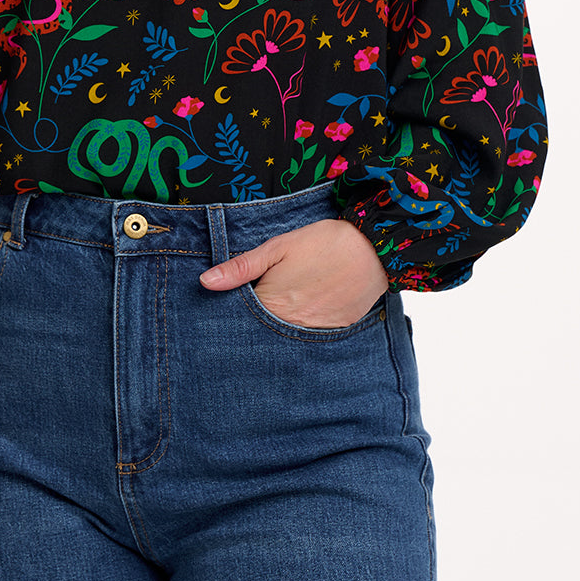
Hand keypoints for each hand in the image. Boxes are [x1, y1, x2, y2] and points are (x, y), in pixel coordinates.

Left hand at [199, 217, 388, 327]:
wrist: (373, 247)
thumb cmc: (322, 242)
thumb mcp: (277, 247)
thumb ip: (241, 267)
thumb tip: (206, 283)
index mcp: (273, 304)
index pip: (240, 322)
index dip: (233, 313)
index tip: (227, 309)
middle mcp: (292, 326)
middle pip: (263, 334)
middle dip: (256, 324)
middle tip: (259, 306)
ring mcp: (316, 333)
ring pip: (287, 338)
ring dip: (280, 327)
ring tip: (285, 306)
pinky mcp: (336, 332)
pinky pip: (311, 338)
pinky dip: (304, 328)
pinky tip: (305, 311)